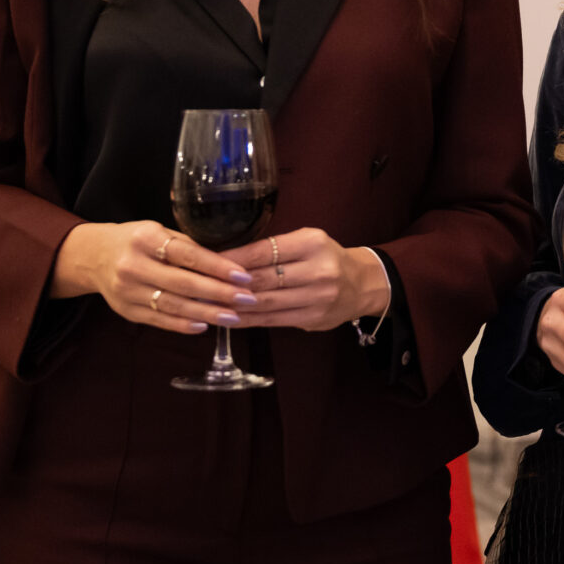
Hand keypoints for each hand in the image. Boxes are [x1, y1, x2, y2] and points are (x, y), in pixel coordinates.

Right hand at [50, 220, 255, 333]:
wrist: (93, 256)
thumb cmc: (136, 241)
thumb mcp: (158, 232)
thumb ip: (188, 247)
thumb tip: (226, 266)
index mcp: (144, 238)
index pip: (188, 255)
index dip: (218, 267)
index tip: (244, 276)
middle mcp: (133, 265)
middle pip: (183, 283)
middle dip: (219, 293)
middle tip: (247, 299)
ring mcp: (126, 291)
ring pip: (173, 306)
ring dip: (207, 313)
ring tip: (233, 316)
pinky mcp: (125, 311)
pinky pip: (159, 321)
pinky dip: (183, 325)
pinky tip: (205, 325)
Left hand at [216, 228, 388, 332]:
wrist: (362, 284)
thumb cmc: (325, 258)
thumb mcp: (305, 242)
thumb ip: (272, 250)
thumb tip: (226, 260)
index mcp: (312, 243)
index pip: (264, 251)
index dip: (233, 259)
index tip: (207, 262)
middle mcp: (319, 269)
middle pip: (263, 278)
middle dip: (229, 284)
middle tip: (200, 287)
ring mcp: (318, 297)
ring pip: (266, 302)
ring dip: (234, 305)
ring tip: (208, 305)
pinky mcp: (314, 319)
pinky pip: (274, 320)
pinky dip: (248, 320)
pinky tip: (230, 319)